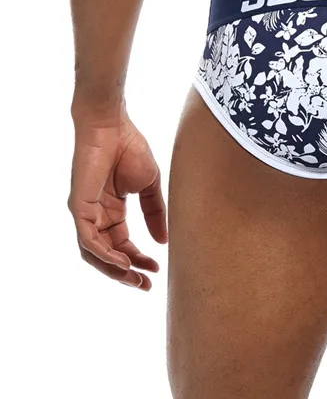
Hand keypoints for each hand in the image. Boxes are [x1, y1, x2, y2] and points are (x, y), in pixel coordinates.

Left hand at [68, 101, 166, 290]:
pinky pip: (87, 239)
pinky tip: (122, 263)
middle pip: (108, 254)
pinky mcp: (78, 207)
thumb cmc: (130, 147)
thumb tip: (163, 241)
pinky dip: (103, 254)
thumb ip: (155, 212)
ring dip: (114, 269)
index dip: (139, 259)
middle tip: (144, 285)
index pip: (123, 244)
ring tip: (134, 278)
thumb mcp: (150, 185)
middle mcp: (96, 215)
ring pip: (94, 253)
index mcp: (112, 210)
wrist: (113, 126)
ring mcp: (85, 212)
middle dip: (126, 272)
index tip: (156, 270)